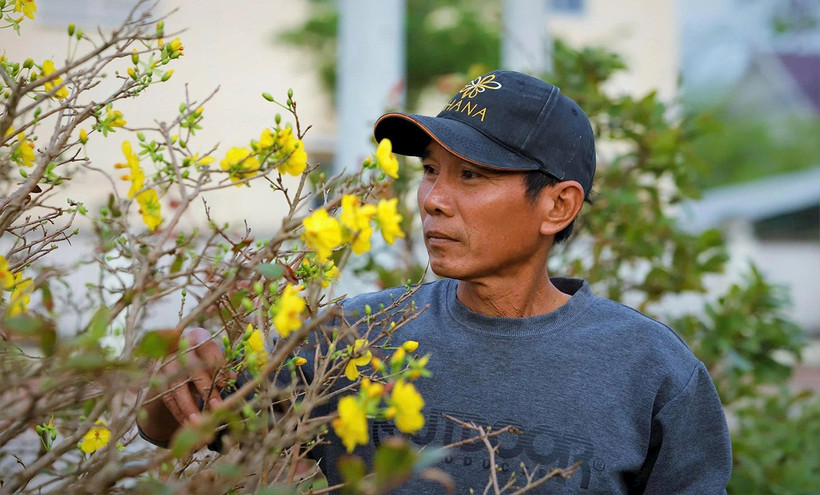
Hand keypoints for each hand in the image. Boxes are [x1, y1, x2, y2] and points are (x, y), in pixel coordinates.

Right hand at [138, 327, 235, 443]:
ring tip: (200, 423)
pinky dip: (178, 412)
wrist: (174, 358)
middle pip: (191, 368)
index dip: (218, 366)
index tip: (227, 385)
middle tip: (217, 408)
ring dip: (189, 407)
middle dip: (205, 389)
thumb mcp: (213, 360)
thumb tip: (232, 380)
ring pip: (176, 386)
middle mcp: (178, 346)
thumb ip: (222, 368)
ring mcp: (163, 361)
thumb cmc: (202, 359)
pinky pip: (167, 397)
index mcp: (197, 336)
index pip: (208, 348)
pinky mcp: (154, 377)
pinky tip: (188, 424)